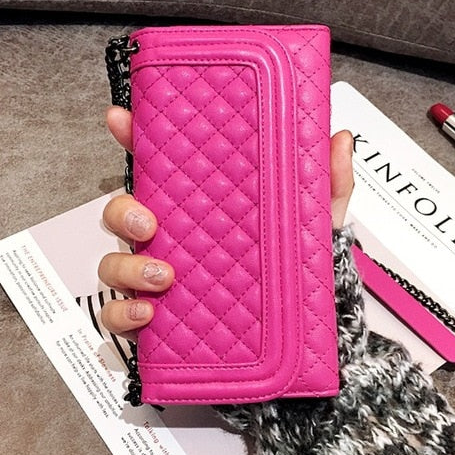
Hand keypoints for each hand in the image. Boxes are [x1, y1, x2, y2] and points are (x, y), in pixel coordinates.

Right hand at [98, 106, 353, 339]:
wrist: (302, 336)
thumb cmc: (299, 271)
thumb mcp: (317, 224)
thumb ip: (327, 184)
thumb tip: (340, 140)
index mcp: (201, 206)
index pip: (159, 166)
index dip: (133, 138)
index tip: (122, 119)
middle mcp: (173, 239)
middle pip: (124, 213)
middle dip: (123, 211)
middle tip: (148, 222)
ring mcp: (160, 279)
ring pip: (114, 264)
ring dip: (127, 269)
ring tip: (163, 276)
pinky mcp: (158, 320)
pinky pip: (119, 316)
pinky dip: (123, 314)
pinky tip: (148, 314)